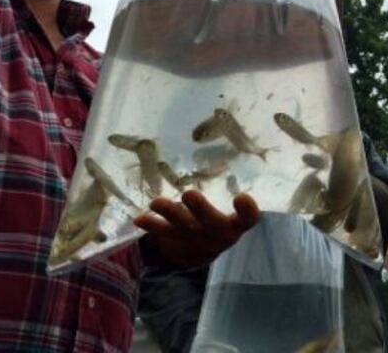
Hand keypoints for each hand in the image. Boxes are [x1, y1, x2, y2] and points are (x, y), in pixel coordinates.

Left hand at [134, 190, 260, 268]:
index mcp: (238, 224)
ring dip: (170, 214)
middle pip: (212, 222)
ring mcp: (197, 237)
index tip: (242, 197)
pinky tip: (139, 218)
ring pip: (184, 226)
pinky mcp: (177, 238)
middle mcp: (219, 232)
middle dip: (200, 209)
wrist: (207, 245)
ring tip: (156, 202)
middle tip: (189, 194)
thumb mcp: (233, 203)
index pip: (249, 219)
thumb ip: (232, 185)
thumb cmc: (225, 212)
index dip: (247, 211)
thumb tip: (227, 143)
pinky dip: (151, 225)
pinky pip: (163, 232)